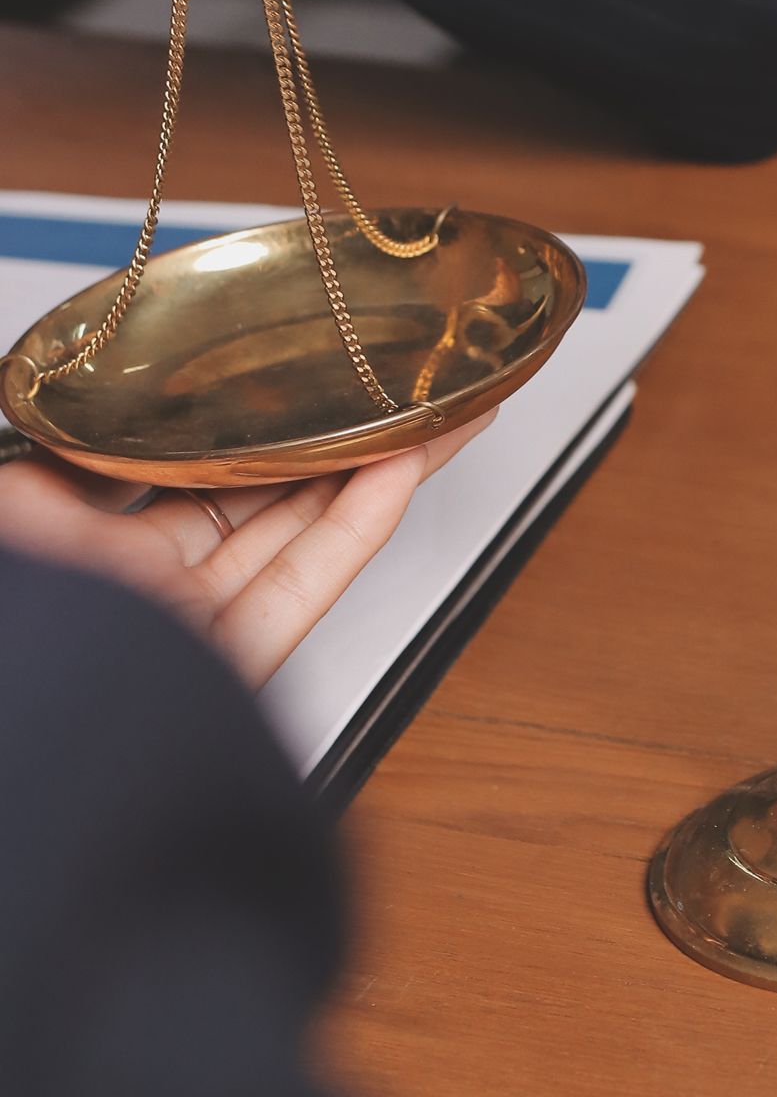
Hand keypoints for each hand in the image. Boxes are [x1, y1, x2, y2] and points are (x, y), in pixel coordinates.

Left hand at [0, 418, 492, 686]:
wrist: (32, 712)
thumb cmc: (19, 622)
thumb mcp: (22, 505)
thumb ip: (71, 459)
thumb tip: (101, 404)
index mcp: (92, 549)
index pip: (192, 477)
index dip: (252, 429)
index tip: (294, 384)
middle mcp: (150, 589)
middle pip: (263, 504)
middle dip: (332, 447)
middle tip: (384, 396)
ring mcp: (196, 627)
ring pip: (299, 540)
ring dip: (368, 476)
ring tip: (417, 420)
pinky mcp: (237, 662)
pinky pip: (306, 586)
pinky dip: (359, 527)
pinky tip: (397, 473)